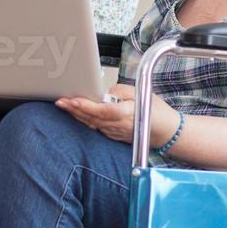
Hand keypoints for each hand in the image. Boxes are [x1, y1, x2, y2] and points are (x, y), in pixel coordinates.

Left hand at [56, 83, 178, 147]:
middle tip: (60, 101)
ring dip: (77, 115)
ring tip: (64, 105)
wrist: (166, 132)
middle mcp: (118, 126)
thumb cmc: (156, 112)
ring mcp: (114, 133)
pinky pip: (96, 127)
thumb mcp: (139, 93)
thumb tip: (102, 92)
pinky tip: (77, 114)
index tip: (72, 101)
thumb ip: (119, 91)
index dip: (84, 106)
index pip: (100, 111)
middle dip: (74, 109)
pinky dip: (86, 120)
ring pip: (91, 123)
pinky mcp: (113, 136)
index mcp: (125, 114)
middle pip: (91, 118)